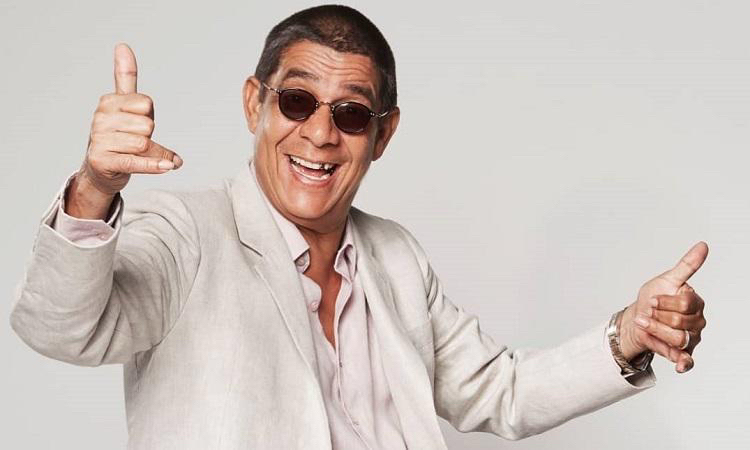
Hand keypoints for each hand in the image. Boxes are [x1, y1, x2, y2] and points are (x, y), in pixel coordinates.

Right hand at [79, 43, 181, 197]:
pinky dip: (154, 165)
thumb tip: (122, 45)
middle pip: (147, 125)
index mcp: (107, 102)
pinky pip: (135, 161)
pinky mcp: (102, 161)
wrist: (100, 171)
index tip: (136, 124)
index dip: (149, 117)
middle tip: (135, 143)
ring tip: (141, 158)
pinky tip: (169, 166)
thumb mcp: (123, 105)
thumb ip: (125, 77)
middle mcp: (100, 119)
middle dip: (150, 137)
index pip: (147, 104)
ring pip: (144, 144)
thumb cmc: (117, 135)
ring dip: (153, 155)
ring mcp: (99, 140)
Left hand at [619, 242, 708, 372]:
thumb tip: (703, 245)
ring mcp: (691, 337)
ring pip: (677, 338)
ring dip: (656, 331)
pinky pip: (687, 361)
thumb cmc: (653, 297)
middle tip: (648, 312)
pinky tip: (679, 365)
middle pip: (679, 322)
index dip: (664, 302)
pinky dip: (684, 364)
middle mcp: (697, 320)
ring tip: (646, 325)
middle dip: (657, 316)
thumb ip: (687, 265)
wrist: (638, 317)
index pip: (684, 303)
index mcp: (695, 302)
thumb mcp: (666, 279)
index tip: (652, 300)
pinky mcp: (683, 352)